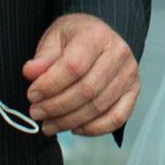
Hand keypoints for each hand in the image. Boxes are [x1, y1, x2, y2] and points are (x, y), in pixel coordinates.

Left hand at [23, 13, 138, 136]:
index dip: (50, 85)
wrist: (99, 37)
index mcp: (97, 36)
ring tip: (49, 125)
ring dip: (70, 121)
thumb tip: (31, 73)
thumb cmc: (75, 38)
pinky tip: (75, 128)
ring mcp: (129, 74)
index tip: (32, 95)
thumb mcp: (54, 38)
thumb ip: (43, 57)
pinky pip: (117, 118)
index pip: (73, 66)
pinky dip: (94, 129)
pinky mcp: (133, 91)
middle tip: (36, 113)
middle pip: (86, 90)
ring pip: (98, 107)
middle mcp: (119, 54)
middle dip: (56, 107)